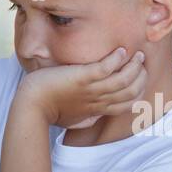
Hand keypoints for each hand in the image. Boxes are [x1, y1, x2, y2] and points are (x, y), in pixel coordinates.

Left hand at [19, 47, 147, 129]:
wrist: (30, 106)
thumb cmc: (48, 112)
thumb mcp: (72, 120)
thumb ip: (86, 119)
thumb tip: (94, 118)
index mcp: (97, 110)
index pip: (128, 103)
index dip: (139, 90)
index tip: (139, 78)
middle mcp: (97, 100)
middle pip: (130, 91)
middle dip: (141, 76)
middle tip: (141, 62)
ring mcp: (90, 89)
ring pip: (124, 80)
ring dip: (134, 66)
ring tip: (137, 54)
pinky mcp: (80, 78)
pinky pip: (106, 68)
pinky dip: (116, 59)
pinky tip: (120, 51)